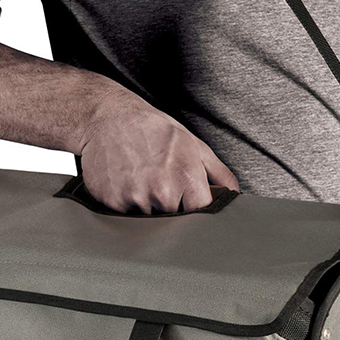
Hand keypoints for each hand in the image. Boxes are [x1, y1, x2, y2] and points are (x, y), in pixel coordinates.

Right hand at [80, 92, 238, 212]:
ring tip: (140, 178)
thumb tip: (233, 194)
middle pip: (174, 221)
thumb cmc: (151, 128)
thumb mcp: (192, 143)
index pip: (200, 214)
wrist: (105, 118)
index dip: (196, 211)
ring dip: (147, 207)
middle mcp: (161, 191)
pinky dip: (126, 203)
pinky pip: (125, 216)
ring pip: (148, 221)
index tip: (190, 203)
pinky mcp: (112, 204)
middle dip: (170, 208)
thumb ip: (218, 173)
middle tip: (159, 182)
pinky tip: (125, 181)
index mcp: (185, 176)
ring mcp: (134, 199)